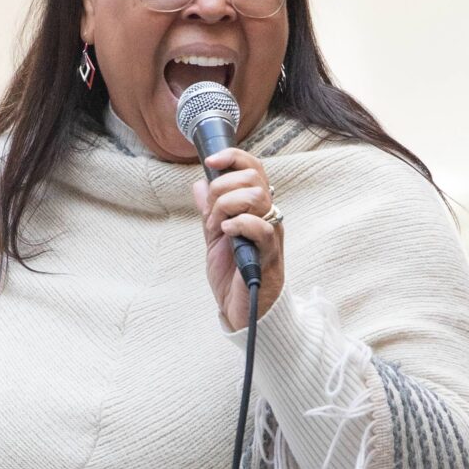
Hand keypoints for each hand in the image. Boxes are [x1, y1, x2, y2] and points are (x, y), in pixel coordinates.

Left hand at [190, 147, 283, 331]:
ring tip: (217, 227)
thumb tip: (199, 184)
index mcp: (255, 209)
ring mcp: (270, 234)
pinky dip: (239, 224)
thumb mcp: (214, 238)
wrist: (242, 310)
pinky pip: (262, 228)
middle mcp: (267, 216)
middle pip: (253, 178)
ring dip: (228, 205)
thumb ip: (209, 212)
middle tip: (210, 213)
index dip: (233, 157)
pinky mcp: (269, 254)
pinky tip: (226, 232)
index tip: (210, 161)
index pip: (252, 168)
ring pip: (258, 197)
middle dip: (222, 188)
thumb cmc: (234, 275)